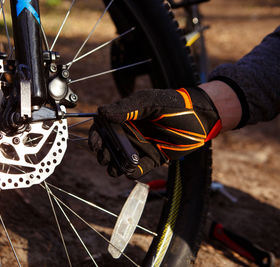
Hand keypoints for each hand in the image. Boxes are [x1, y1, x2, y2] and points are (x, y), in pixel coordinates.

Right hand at [89, 87, 221, 178]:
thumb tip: (102, 112)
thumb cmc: (175, 105)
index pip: (104, 127)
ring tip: (114, 168)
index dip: (96, 136)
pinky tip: (131, 171)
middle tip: (104, 157)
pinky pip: (138, 168)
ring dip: (114, 165)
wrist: (201, 118)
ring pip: (121, 159)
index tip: (95, 144)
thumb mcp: (149, 102)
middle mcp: (130, 132)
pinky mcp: (152, 158)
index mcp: (125, 117)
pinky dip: (133, 172)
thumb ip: (127, 107)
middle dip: (103, 153)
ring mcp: (140, 146)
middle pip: (108, 146)